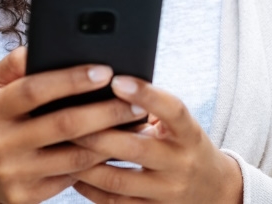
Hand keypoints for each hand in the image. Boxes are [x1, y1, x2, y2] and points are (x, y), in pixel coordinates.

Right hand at [0, 48, 146, 203]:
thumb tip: (40, 46)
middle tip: (135, 102)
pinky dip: (96, 163)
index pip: (34, 90)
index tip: (104, 71)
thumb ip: (13, 65)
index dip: (71, 80)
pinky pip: (71, 178)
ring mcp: (14, 172)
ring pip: (75, 156)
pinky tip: (114, 149)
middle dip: (106, 112)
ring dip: (110, 141)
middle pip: (64, 125)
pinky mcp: (27, 195)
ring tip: (133, 125)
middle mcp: (1, 142)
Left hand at [70, 76, 243, 202]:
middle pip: (135, 148)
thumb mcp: (178, 125)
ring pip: (117, 180)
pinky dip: (88, 189)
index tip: (116, 80)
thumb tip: (103, 82)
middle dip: (96, 133)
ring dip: (83, 164)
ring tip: (58, 146)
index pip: (172, 110)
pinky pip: (114, 203)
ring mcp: (168, 192)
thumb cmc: (181, 144)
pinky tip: (70, 173)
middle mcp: (181, 164)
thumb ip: (150, 107)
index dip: (146, 94)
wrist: (213, 191)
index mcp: (189, 134)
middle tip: (63, 117)